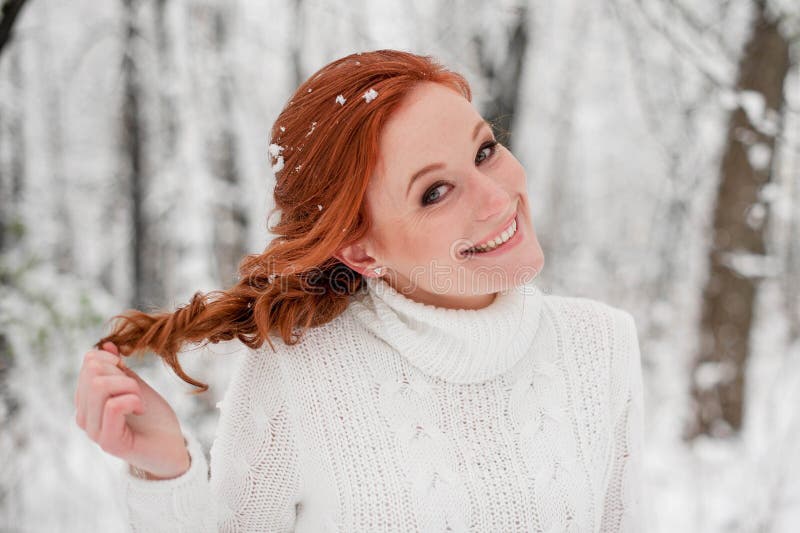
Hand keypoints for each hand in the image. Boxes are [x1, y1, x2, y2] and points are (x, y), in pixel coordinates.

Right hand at [74, 341, 189, 478]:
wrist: (172, 448)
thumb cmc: (154, 418)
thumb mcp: (135, 386)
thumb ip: (119, 368)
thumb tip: (105, 345)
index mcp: (87, 401)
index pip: (89, 362)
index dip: (114, 359)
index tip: (129, 374)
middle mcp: (84, 416)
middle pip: (93, 371)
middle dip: (122, 373)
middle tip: (136, 391)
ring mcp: (94, 431)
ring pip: (100, 386)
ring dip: (129, 387)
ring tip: (139, 401)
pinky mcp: (108, 442)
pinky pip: (113, 405)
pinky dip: (133, 400)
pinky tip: (140, 409)